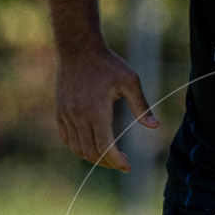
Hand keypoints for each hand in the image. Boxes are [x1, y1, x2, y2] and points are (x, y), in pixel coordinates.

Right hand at [55, 46, 155, 169]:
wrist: (78, 48)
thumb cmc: (107, 63)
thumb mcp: (130, 80)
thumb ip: (141, 105)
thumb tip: (154, 126)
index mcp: (96, 111)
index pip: (105, 148)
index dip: (117, 162)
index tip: (128, 166)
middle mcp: (78, 116)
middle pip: (91, 153)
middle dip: (108, 163)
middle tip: (122, 161)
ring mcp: (66, 115)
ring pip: (77, 149)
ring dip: (94, 157)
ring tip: (109, 154)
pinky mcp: (60, 112)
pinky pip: (67, 139)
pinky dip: (79, 147)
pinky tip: (92, 142)